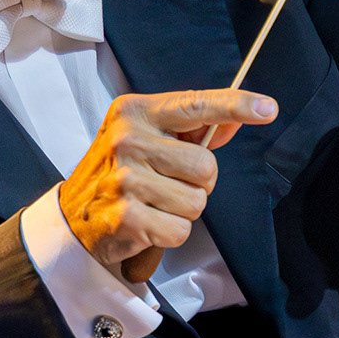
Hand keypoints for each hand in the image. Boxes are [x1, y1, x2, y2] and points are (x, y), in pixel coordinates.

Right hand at [59, 89, 277, 268]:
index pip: (195, 104)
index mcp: (135, 112)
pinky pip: (181, 230)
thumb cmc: (116, 174)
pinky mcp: (127, 216)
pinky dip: (170, 234)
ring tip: (153, 204)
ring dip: (183, 210)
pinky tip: (147, 224)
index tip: (267, 108)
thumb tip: (230, 124)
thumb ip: (189, 130)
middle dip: (198, 183)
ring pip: (197, 201)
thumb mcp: (145, 139)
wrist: (71, 219)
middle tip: (167, 185)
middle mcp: (128, 139)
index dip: (235, 105)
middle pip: (206, 165)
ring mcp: (125, 179)